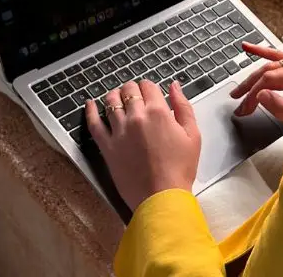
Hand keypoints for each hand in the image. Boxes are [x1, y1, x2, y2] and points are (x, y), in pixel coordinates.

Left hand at [85, 79, 200, 210]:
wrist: (161, 196)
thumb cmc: (180, 169)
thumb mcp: (192, 135)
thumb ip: (183, 106)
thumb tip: (175, 86)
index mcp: (159, 112)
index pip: (148, 86)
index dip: (149, 87)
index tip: (150, 93)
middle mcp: (137, 117)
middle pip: (128, 90)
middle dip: (132, 89)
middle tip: (134, 96)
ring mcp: (119, 131)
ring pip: (110, 101)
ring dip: (114, 95)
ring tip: (117, 98)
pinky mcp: (107, 146)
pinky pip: (94, 123)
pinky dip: (90, 111)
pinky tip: (90, 105)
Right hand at [231, 43, 282, 130]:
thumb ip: (281, 109)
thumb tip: (260, 95)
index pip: (271, 79)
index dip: (254, 94)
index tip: (245, 109)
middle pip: (269, 71)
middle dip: (251, 87)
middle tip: (237, 101)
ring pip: (272, 65)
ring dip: (254, 76)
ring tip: (238, 87)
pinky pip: (281, 59)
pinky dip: (265, 53)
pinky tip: (250, 48)